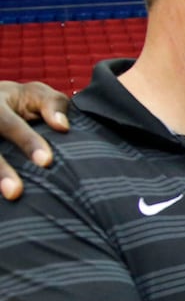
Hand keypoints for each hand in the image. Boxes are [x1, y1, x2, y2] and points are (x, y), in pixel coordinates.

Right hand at [0, 80, 68, 199]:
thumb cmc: (21, 103)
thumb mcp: (36, 95)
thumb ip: (52, 104)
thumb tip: (63, 126)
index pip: (8, 123)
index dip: (26, 141)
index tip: (46, 162)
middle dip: (0, 169)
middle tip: (15, 192)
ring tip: (10, 199)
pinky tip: (3, 205)